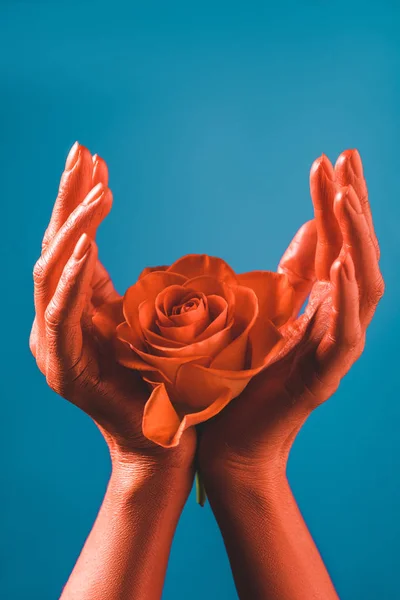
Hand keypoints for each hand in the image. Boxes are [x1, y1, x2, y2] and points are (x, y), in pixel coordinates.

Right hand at [30, 142, 195, 473]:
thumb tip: (144, 260)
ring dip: (72, 229)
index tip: (95, 158)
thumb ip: (137, 291)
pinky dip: (70, 279)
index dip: (81, 200)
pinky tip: (84, 246)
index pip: (74, 242)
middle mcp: (60, 320)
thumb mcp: (154, 323)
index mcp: (81, 307)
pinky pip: (61, 315)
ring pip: (50, 273)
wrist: (165, 444)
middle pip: (56, 247)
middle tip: (82, 152)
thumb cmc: (167, 385)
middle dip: (68, 198)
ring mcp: (55, 344)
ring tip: (93, 190)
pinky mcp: (64, 368)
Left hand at [199, 149, 383, 475]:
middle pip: (358, 254)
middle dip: (354, 205)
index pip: (336, 242)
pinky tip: (342, 262)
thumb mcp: (266, 313)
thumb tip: (309, 229)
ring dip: (357, 240)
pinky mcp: (325, 378)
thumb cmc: (243, 381)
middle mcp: (336, 321)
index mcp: (321, 304)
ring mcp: (335, 350)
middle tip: (347, 157)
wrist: (230, 442)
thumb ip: (292, 274)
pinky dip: (346, 297)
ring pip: (365, 287)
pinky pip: (346, 334)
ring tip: (345, 196)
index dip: (335, 200)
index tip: (326, 158)